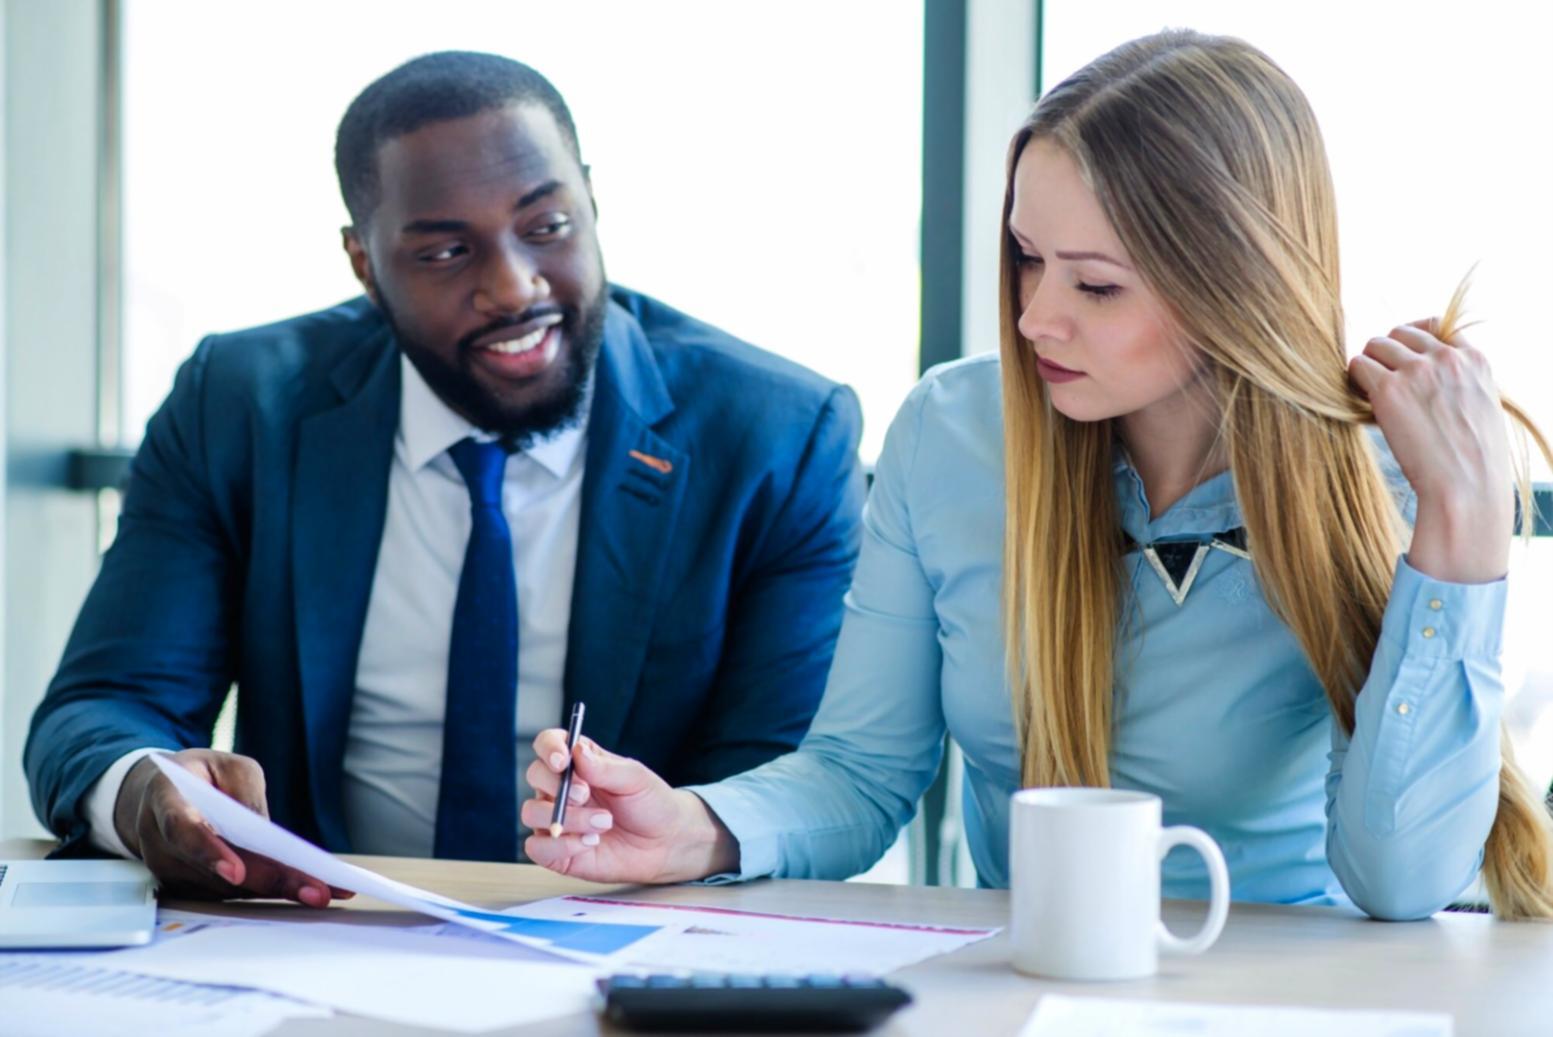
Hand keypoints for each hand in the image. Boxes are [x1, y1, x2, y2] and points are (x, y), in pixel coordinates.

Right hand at [113, 749, 351, 905]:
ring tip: (323, 891)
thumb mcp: (227, 765)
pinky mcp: (186, 887)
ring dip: (275, 891)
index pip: (183, 830)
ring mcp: (169, 870)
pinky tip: (303, 889)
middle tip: (316, 892)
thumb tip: (265, 832)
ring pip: (225, 888)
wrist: (159, 794)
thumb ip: (246, 791)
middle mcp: (160, 842)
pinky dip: (266, 892)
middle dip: (268, 881)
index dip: (208, 852)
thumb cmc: (201, 775)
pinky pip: (228, 893)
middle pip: (216, 870)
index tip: (236, 873)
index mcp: (166, 799)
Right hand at [521, 733, 737, 882]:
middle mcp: (560, 789)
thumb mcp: (635, 779)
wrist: (665, 843)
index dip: (548, 748)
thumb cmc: (650, 804)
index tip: (562, 760)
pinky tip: (590, 843)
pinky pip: (537, 847)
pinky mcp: (556, 851)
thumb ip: (604, 767)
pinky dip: (562, 845)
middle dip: (557, 785)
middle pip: (535, 774)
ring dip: (567, 818)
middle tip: (586, 794)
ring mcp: (556, 819)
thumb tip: (576, 752)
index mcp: (578, 762)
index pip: (548, 744)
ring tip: (603, 823)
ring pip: (532, 812)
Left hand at [1349, 319, 1512, 582]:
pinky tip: (1361, 402)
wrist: (1466, 486)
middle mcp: (1446, 357)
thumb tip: (1430, 379)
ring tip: (1371, 394)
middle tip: (1384, 381)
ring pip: (1375, 344)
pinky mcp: (1389, 390)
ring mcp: (1417, 370)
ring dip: (1368, 365)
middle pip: (1400, 333)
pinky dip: (1353, 380)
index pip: (1436, 327)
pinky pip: (1357, 365)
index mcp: (1475, 359)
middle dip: (1387, 354)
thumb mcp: (1482, 407)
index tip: (1406, 364)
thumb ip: (1461, 383)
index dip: (1414, 344)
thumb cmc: (1474, 459)